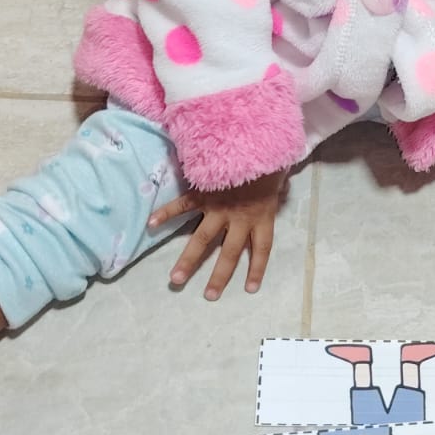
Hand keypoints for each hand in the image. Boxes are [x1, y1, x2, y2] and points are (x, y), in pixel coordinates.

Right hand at [148, 169, 285, 298]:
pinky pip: (183, 205)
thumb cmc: (270, 156)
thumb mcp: (281, 174)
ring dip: (188, 259)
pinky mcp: (203, 193)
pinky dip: (166, 213)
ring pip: (202, 238)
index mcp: (261, 215)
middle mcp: (239, 217)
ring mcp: (218, 207)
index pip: (262, 248)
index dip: (257, 268)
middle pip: (229, 252)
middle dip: (218, 276)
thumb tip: (283, 187)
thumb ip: (279, 187)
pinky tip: (151, 225)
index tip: (250, 289)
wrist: (255, 138)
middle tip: (209, 296)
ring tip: (175, 279)